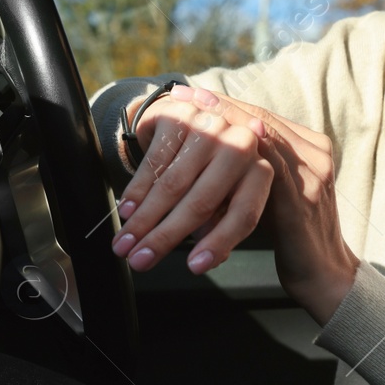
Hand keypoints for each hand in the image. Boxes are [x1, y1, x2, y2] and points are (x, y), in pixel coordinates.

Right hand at [111, 84, 273, 275]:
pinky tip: (126, 211)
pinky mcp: (179, 116)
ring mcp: (210, 126)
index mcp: (260, 170)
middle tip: (141, 261)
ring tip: (125, 244)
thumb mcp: (221, 199)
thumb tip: (208, 260)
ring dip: (144, 220)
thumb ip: (220, 227)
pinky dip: (136, 192)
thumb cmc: (205, 171)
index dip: (218, 244)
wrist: (184, 122)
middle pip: (202, 203)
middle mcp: (240, 145)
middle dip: (166, 237)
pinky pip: (154, 163)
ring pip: (173, 185)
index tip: (195, 268)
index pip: (243, 214)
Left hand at [195, 91, 360, 323]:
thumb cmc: (292, 241)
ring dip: (218, 124)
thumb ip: (252, 174)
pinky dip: (235, 155)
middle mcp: (314, 154)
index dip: (223, 103)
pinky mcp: (304, 199)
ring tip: (185, 113)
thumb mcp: (273, 197)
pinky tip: (210, 148)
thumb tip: (203, 158)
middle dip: (215, 106)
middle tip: (178, 94)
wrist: (326, 279)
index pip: (259, 116)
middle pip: (258, 119)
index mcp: (308, 149)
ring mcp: (312, 174)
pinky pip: (266, 169)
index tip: (188, 93)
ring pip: (259, 138)